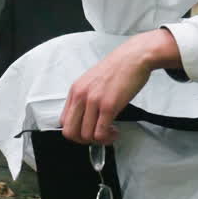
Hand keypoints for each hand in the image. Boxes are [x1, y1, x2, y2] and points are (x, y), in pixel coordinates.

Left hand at [60, 29, 179, 144]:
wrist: (134, 57)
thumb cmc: (118, 68)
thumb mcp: (93, 81)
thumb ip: (86, 97)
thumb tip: (86, 117)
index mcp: (75, 90)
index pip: (64, 121)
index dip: (76, 132)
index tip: (88, 131)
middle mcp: (81, 96)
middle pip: (70, 132)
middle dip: (84, 141)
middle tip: (97, 137)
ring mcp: (94, 101)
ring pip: (86, 135)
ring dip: (99, 140)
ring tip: (110, 133)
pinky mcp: (108, 106)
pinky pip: (101, 132)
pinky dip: (108, 138)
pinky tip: (115, 131)